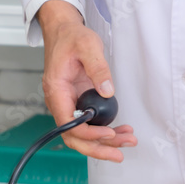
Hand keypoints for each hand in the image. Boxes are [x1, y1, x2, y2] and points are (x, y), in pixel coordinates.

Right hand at [37, 0, 136, 161]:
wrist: (63, 31)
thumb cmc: (71, 37)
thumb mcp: (87, 46)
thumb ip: (98, 68)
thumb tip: (108, 91)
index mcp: (57, 91)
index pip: (68, 124)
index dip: (88, 134)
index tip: (109, 133)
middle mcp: (60, 102)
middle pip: (75, 136)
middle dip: (97, 148)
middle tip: (119, 152)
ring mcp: (68, 104)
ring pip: (82, 134)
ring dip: (104, 142)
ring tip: (127, 142)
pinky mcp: (77, 103)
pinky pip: (89, 123)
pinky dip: (104, 131)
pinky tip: (121, 131)